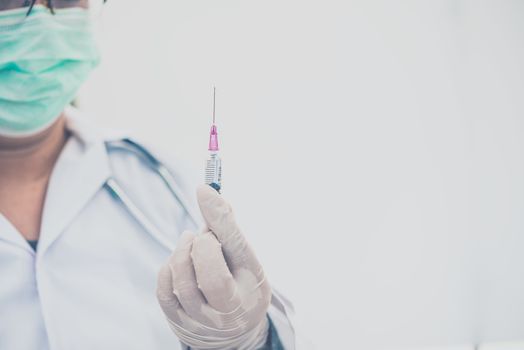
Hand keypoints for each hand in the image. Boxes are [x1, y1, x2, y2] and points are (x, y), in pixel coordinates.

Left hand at [157, 185, 271, 349]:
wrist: (234, 332)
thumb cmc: (242, 286)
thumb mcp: (247, 262)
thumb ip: (230, 231)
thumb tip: (210, 195)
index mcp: (250, 290)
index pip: (234, 250)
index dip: (219, 218)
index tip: (204, 189)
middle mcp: (227, 312)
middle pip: (207, 269)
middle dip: (202, 242)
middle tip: (206, 237)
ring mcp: (200, 320)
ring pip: (181, 277)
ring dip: (184, 251)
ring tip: (193, 245)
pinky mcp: (178, 322)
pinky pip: (164, 289)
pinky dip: (169, 267)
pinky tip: (181, 262)